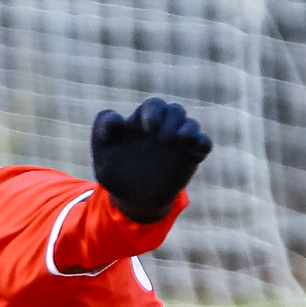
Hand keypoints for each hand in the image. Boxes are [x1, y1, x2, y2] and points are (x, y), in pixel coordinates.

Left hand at [90, 96, 212, 223]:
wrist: (133, 200)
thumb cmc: (115, 172)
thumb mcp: (101, 152)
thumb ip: (102, 128)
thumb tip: (115, 120)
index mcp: (142, 123)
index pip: (153, 106)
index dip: (153, 112)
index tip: (147, 127)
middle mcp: (162, 128)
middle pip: (174, 111)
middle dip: (171, 119)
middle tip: (162, 138)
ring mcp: (178, 142)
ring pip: (190, 124)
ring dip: (187, 128)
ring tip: (178, 140)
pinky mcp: (191, 156)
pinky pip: (204, 143)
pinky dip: (203, 142)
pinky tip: (196, 152)